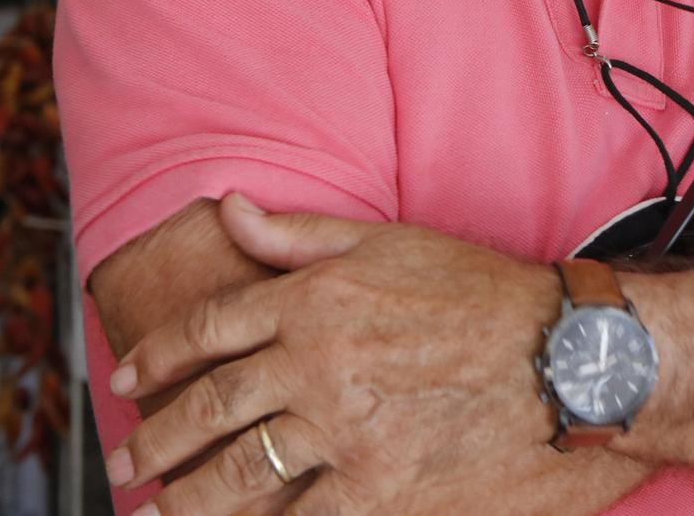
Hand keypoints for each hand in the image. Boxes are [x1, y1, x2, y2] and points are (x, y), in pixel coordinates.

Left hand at [105, 194, 562, 514]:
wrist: (568, 359)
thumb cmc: (483, 293)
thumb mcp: (390, 243)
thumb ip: (300, 234)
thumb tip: (230, 208)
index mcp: (315, 298)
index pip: (208, 326)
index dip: (155, 355)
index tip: (125, 381)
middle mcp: (317, 362)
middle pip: (207, 406)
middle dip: (153, 440)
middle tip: (125, 463)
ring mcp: (344, 430)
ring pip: (235, 472)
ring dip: (183, 498)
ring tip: (157, 511)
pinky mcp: (377, 488)